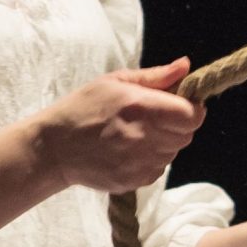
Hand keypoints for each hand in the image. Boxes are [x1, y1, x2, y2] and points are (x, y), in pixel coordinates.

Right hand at [30, 58, 204, 192]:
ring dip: (164, 143)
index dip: (190, 108)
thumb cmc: (83, 108)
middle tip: (154, 118)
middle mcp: (145, 138)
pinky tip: (129, 150)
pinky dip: (151, 160)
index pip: (192, 115)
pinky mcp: (135, 181)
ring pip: (173, 153)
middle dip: (178, 124)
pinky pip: (158, 169)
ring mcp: (140, 163)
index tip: (178, 104)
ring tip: (137, 134)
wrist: (54, 149)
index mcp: (142, 108)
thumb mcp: (115, 82)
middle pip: (186, 135)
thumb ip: (155, 76)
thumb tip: (185, 65)